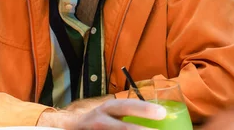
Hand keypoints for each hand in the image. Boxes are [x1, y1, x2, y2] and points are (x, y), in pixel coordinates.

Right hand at [36, 98, 165, 128]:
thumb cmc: (100, 120)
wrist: (70, 127)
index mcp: (109, 108)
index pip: (128, 106)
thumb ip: (129, 113)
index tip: (163, 113)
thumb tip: (160, 116)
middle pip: (122, 127)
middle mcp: (100, 120)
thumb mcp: (112, 112)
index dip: (145, 109)